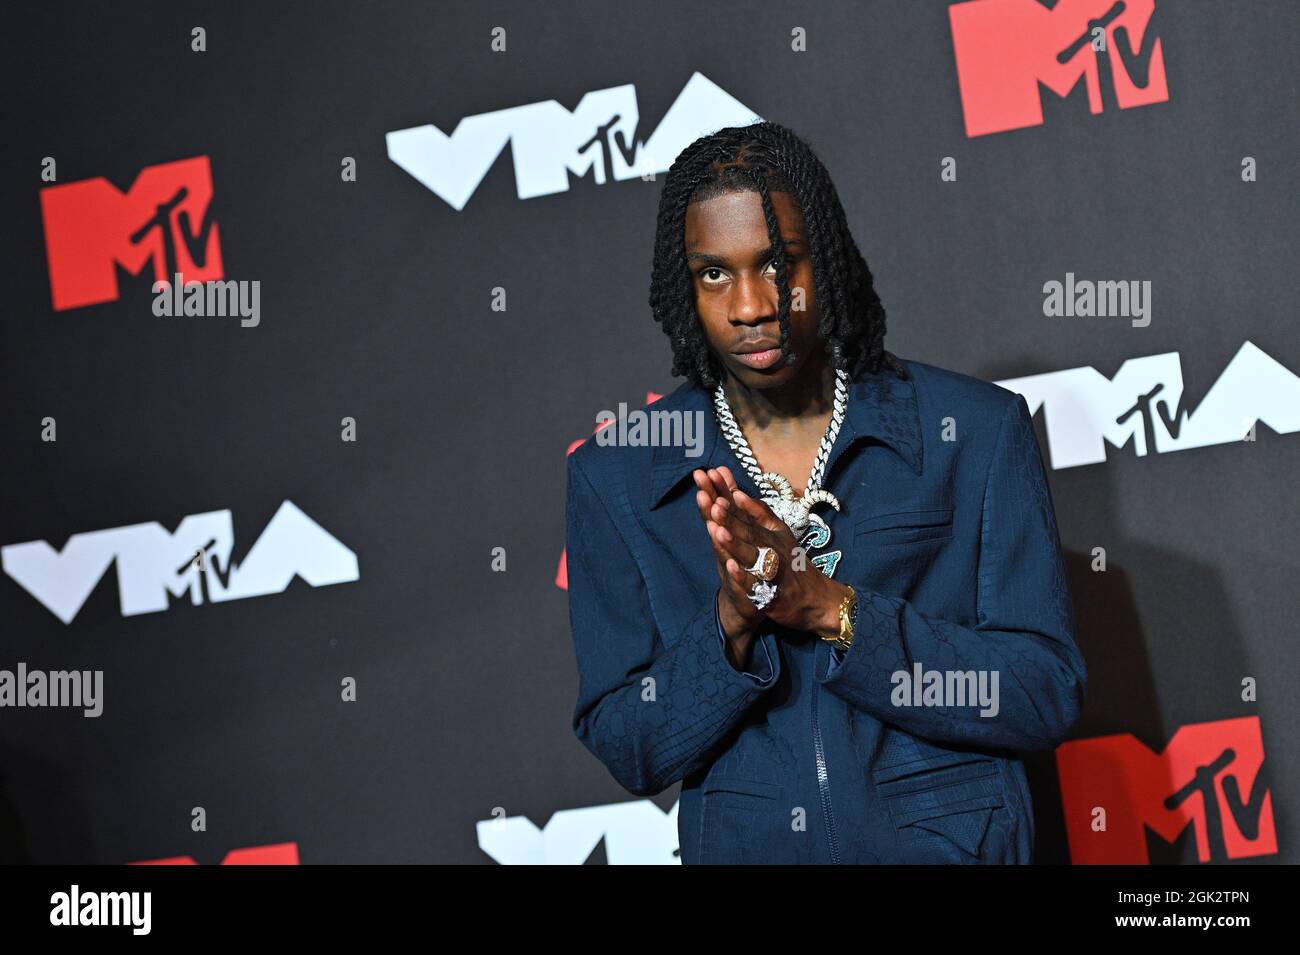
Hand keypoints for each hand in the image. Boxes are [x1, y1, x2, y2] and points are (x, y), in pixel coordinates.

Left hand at [697, 466, 847, 638]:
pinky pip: (755, 585)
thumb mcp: (780, 533)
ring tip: (718, 531)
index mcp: (771, 534)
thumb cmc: (794, 562)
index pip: (748, 515)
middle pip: (749, 532)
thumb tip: (737, 493)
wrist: (817, 598)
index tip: (717, 484)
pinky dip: (743, 576)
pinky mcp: (770, 594)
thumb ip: (760, 513)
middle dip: (730, 518)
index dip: (731, 501)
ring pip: (751, 555)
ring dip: (735, 543)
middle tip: (713, 503)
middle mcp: (772, 549)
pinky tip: (730, 567)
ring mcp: (772, 571)